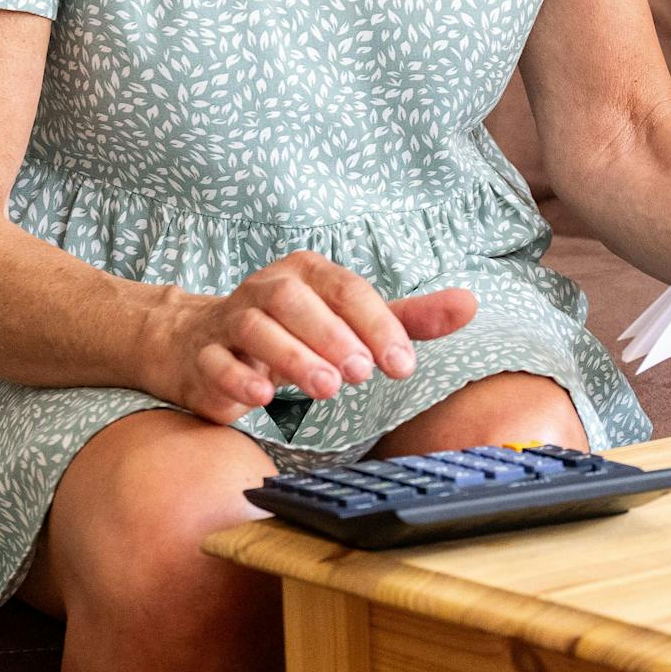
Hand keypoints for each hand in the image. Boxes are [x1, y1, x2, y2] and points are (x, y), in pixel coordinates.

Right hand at [146, 250, 477, 425]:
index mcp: (305, 273)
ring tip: (326, 389)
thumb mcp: (348, 322)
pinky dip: (239, 377)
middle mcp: (265, 288)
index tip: (401, 365)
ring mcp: (229, 320)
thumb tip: (470, 303)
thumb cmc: (291, 331)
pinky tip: (263, 398)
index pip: (344, 287)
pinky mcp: (203, 356)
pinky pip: (215, 360)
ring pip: (254, 327)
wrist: (200, 342)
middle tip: (361, 374)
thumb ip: (405, 317)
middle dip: (331, 335)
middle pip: (294, 300)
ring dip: (292, 356)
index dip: (375, 324)